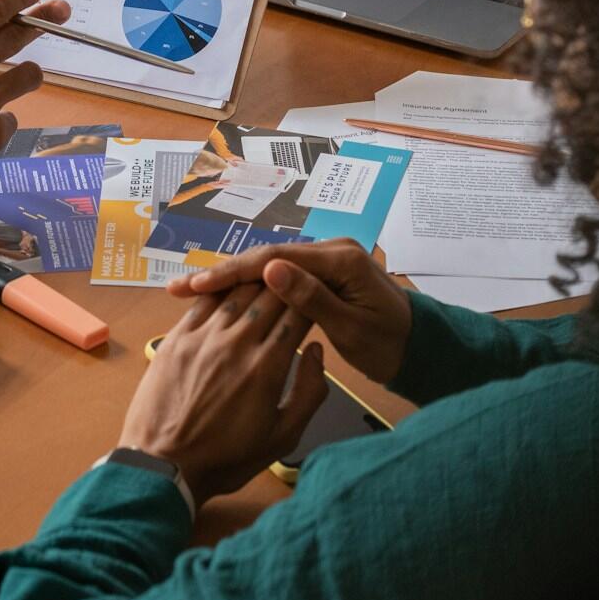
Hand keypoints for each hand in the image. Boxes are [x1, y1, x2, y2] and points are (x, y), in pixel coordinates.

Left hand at [119, 285, 328, 500]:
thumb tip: (316, 349)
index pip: (297, 313)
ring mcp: (203, 337)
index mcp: (267, 366)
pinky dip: (219, 289)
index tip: (314, 298)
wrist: (164, 467)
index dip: (310, 299)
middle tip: (294, 282)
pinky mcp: (176, 338)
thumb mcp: (283, 437)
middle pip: (269, 295)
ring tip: (266, 278)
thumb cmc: (226, 458)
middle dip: (287, 285)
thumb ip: (309, 392)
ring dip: (255, 282)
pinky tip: (228, 285)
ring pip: (236, 292)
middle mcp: (236, 343)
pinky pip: (202, 301)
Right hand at [166, 239, 411, 385]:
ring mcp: (327, 259)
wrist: (420, 350)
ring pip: (269, 265)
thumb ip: (312, 298)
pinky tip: (223, 296)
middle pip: (266, 257)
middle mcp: (332, 249)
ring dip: (231, 279)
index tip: (196, 286)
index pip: (275, 258)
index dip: (233, 272)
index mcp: (341, 258)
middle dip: (222, 273)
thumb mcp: (351, 328)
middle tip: (178, 288)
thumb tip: (271, 269)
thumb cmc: (390, 346)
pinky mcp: (323, 273)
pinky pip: (281, 276)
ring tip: (189, 291)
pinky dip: (250, 286)